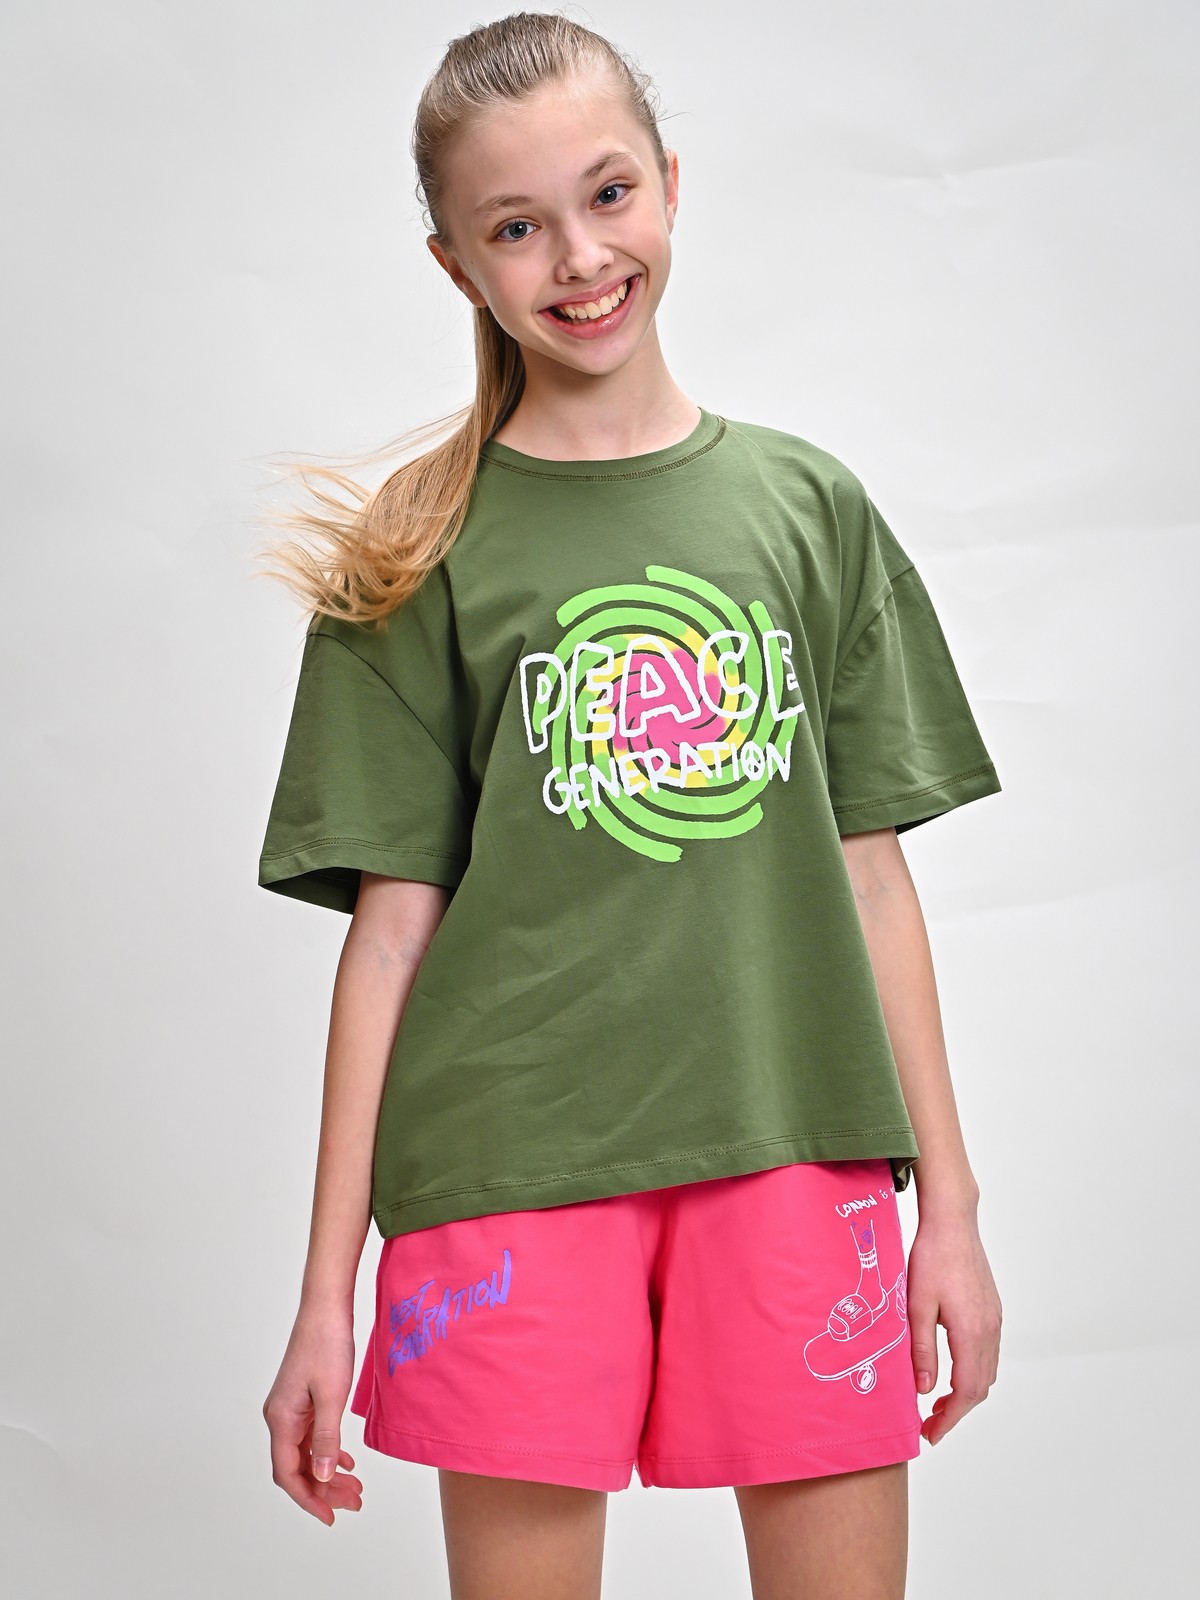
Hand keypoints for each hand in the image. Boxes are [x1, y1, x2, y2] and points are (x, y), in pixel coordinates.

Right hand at [263, 1306, 364, 1524]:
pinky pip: (311, 1437)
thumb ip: (327, 1439)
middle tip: (354, 1503)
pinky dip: (328, 1452)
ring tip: (356, 1488)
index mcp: (280, 1419)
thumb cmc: (327, 1344)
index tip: (330, 1518)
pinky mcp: (302, 1399)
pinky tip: (346, 1461)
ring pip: (306, 1454)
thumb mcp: (331, 1396)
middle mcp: (280, 1417)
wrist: (326, 1306)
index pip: (288, 1474)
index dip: (308, 1499)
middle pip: (297, 1468)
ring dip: (328, 1473)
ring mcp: (290, 1408)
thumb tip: (323, 1478)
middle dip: (324, 1490)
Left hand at [906, 1211, 1001, 1446]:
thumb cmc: (931, 1258)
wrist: (952, 1222)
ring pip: (987, 1372)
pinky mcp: (993, 1311)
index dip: (950, 1418)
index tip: (931, 1433)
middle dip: (957, 1411)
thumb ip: (922, 1350)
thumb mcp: (916, 1305)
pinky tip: (952, 1369)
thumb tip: (924, 1390)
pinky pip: (989, 1354)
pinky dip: (973, 1372)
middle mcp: (990, 1330)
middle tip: (930, 1423)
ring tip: (938, 1402)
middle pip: (980, 1388)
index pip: (966, 1392)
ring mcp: (995, 1320)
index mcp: (971, 1332)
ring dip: (966, 1392)